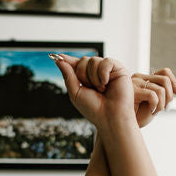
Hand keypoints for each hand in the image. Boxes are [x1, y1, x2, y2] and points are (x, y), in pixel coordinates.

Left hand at [54, 56, 175, 130]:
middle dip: (82, 75)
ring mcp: (108, 71)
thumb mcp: (75, 93)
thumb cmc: (94, 110)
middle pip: (83, 60)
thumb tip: (59, 60)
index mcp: (87, 79)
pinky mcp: (119, 69)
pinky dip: (103, 72)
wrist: (110, 118)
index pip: (76, 64)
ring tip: (101, 89)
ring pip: (93, 60)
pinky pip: (106, 61)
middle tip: (91, 89)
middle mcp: (97, 73)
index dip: (67, 60)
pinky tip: (106, 84)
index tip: (57, 57)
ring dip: (93, 77)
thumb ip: (68, 76)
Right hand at [131, 68, 175, 127]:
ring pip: (160, 89)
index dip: (175, 82)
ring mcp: (135, 83)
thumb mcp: (157, 102)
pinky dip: (156, 105)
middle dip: (170, 96)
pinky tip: (151, 111)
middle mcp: (139, 78)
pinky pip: (153, 95)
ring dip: (163, 104)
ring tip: (156, 111)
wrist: (123, 126)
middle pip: (165, 79)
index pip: (165, 72)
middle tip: (167, 108)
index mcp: (145, 79)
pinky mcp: (132, 91)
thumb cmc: (138, 115)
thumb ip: (167, 92)